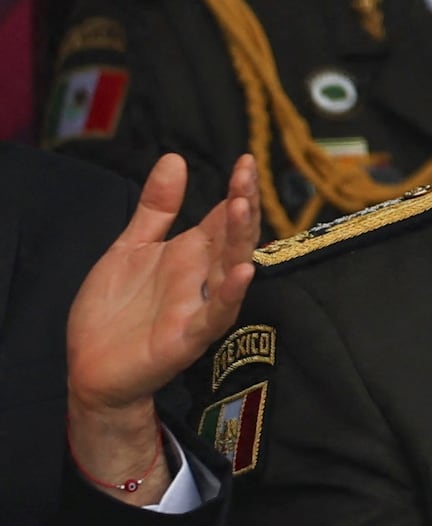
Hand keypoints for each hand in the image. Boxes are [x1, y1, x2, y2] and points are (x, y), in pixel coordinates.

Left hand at [63, 153, 259, 504]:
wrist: (90, 366)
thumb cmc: (114, 309)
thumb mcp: (131, 247)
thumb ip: (157, 208)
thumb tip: (175, 158)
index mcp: (191, 253)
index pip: (223, 215)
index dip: (236, 189)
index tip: (244, 161)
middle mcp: (202, 276)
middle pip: (232, 237)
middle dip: (242, 206)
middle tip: (246, 175)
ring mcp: (199, 305)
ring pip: (230, 269)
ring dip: (240, 241)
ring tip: (242, 207)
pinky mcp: (188, 337)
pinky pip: (214, 315)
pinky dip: (229, 295)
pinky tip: (241, 273)